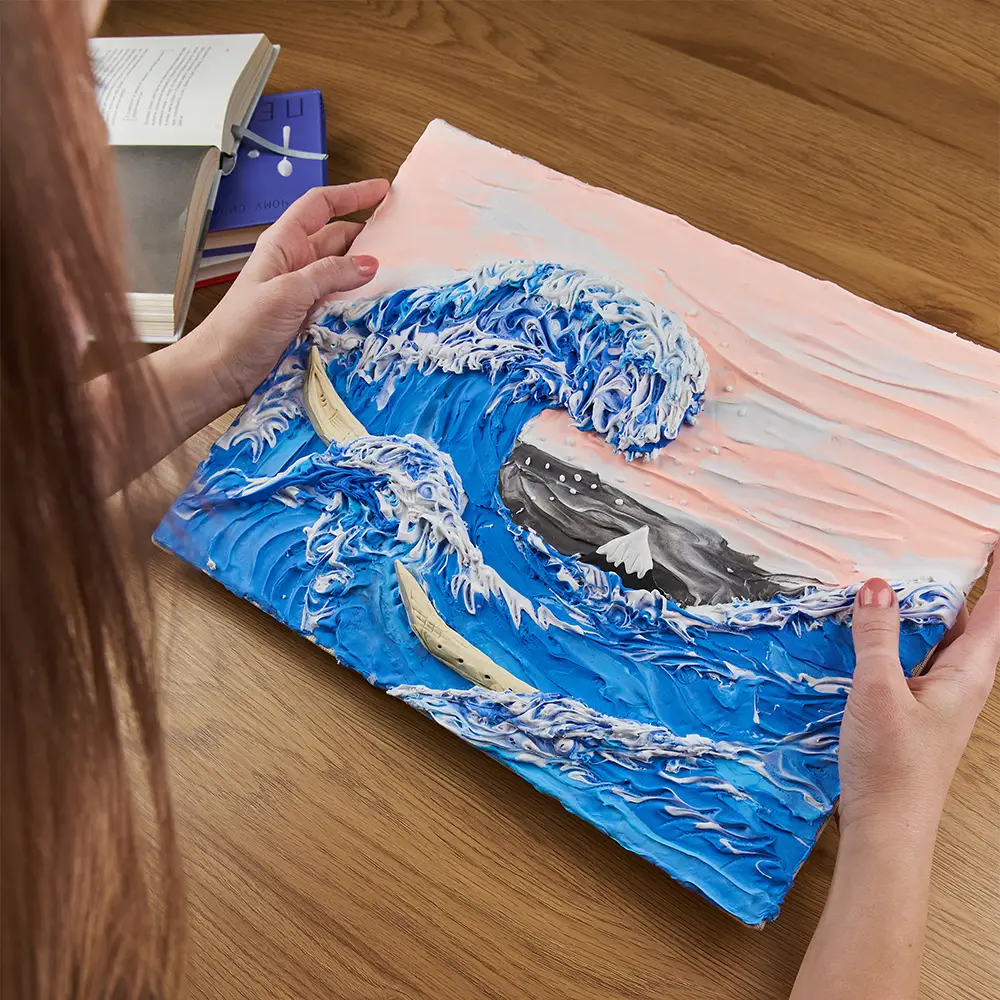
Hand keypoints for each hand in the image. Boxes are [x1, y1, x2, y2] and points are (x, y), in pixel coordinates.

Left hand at [190, 178, 389, 408]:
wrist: (221, 369)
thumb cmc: (242, 326)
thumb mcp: (287, 293)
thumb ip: (329, 274)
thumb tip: (371, 263)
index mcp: (283, 244)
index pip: (320, 206)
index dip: (351, 194)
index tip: (383, 190)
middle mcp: (295, 263)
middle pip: (338, 238)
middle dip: (367, 234)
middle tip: (403, 237)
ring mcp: (303, 292)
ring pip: (343, 271)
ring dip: (366, 270)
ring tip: (399, 269)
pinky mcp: (309, 318)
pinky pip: (341, 300)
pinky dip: (360, 298)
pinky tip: (379, 301)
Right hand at [838, 554, 998, 836]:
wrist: (886, 827)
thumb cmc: (892, 765)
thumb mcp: (878, 693)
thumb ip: (878, 637)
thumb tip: (878, 585)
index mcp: (968, 672)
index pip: (997, 609)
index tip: (995, 531)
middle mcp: (961, 678)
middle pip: (968, 616)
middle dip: (961, 577)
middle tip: (938, 538)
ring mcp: (937, 692)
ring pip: (937, 635)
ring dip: (923, 604)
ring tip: (902, 568)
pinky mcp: (912, 704)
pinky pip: (912, 653)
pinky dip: (898, 630)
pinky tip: (872, 621)